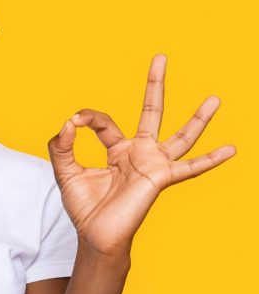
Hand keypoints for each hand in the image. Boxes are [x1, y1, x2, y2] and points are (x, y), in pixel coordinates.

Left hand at [47, 54, 236, 257]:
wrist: (95, 236)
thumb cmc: (84, 208)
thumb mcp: (65, 171)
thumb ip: (61, 146)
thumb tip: (67, 122)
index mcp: (117, 150)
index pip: (104, 122)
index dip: (87, 117)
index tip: (74, 122)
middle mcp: (138, 153)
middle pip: (151, 112)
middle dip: (155, 85)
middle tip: (161, 57)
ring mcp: (153, 164)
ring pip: (180, 136)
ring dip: (197, 119)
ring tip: (215, 99)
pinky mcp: (160, 178)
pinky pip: (190, 167)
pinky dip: (211, 159)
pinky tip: (231, 150)